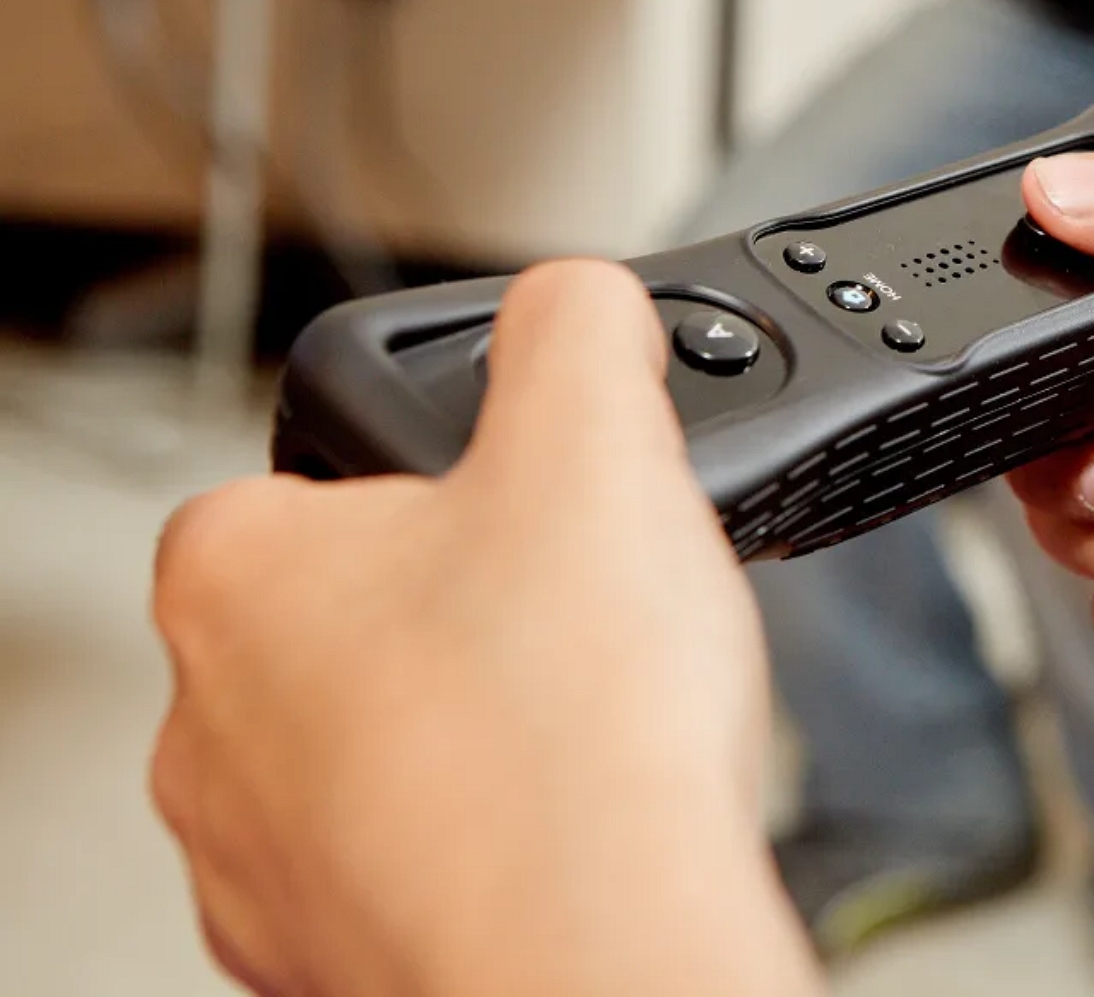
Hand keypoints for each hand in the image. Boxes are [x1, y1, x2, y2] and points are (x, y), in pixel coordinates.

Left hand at [150, 262, 818, 995]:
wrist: (599, 960)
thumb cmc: (572, 738)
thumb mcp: (600, 447)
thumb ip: (574, 328)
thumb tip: (577, 302)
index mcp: (236, 576)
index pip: (334, 482)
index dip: (468, 492)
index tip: (548, 531)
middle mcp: (208, 729)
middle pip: (367, 627)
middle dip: (478, 626)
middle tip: (583, 643)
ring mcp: (260, 864)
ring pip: (388, 759)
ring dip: (483, 744)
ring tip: (589, 748)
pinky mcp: (325, 962)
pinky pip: (413, 870)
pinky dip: (488, 852)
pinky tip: (571, 839)